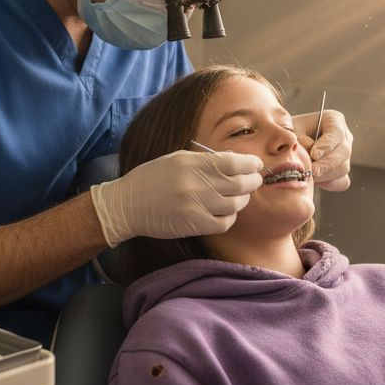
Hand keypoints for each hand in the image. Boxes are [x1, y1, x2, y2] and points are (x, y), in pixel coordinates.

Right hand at [90, 150, 263, 247]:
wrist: (127, 204)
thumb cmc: (153, 178)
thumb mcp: (177, 159)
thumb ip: (205, 160)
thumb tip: (235, 161)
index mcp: (192, 162)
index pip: (233, 162)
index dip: (250, 164)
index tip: (256, 165)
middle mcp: (196, 183)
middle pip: (240, 184)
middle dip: (253, 182)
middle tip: (255, 181)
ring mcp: (195, 205)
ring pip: (235, 204)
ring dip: (242, 200)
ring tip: (240, 196)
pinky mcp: (193, 224)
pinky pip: (224, 222)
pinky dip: (230, 217)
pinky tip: (225, 212)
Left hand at [295, 108, 351, 191]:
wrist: (285, 145)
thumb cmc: (288, 133)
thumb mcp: (290, 131)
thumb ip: (299, 139)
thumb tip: (310, 151)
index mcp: (333, 120)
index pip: (336, 133)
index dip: (326, 146)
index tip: (314, 155)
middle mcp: (343, 136)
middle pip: (344, 152)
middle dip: (326, 164)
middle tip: (311, 171)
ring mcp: (344, 154)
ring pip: (343, 168)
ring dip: (324, 175)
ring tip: (307, 174)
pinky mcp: (341, 170)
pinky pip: (341, 181)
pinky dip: (327, 183)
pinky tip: (313, 181)